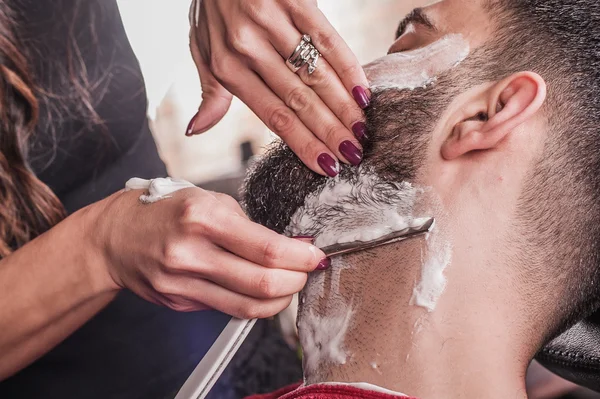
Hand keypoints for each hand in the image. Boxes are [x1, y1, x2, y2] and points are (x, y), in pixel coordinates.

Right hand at [91, 187, 326, 318]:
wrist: (116, 237)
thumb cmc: (167, 210)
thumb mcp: (209, 199)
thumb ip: (249, 226)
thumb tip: (291, 248)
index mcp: (202, 218)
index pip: (267, 248)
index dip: (301, 257)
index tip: (316, 255)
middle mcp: (190, 253)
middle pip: (262, 285)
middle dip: (296, 281)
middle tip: (307, 271)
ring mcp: (182, 283)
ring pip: (248, 307)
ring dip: (280, 299)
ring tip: (289, 283)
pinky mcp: (179, 302)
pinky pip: (227, 308)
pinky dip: (252, 301)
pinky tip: (257, 288)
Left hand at [187, 0, 369, 176]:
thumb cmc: (211, 7)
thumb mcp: (201, 49)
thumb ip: (210, 92)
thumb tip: (196, 130)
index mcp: (226, 66)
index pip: (273, 114)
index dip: (303, 142)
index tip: (327, 165)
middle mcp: (248, 45)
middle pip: (298, 99)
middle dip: (330, 131)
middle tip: (355, 155)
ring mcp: (272, 19)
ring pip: (315, 72)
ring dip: (343, 105)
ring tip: (361, 130)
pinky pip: (326, 37)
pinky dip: (347, 66)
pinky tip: (362, 90)